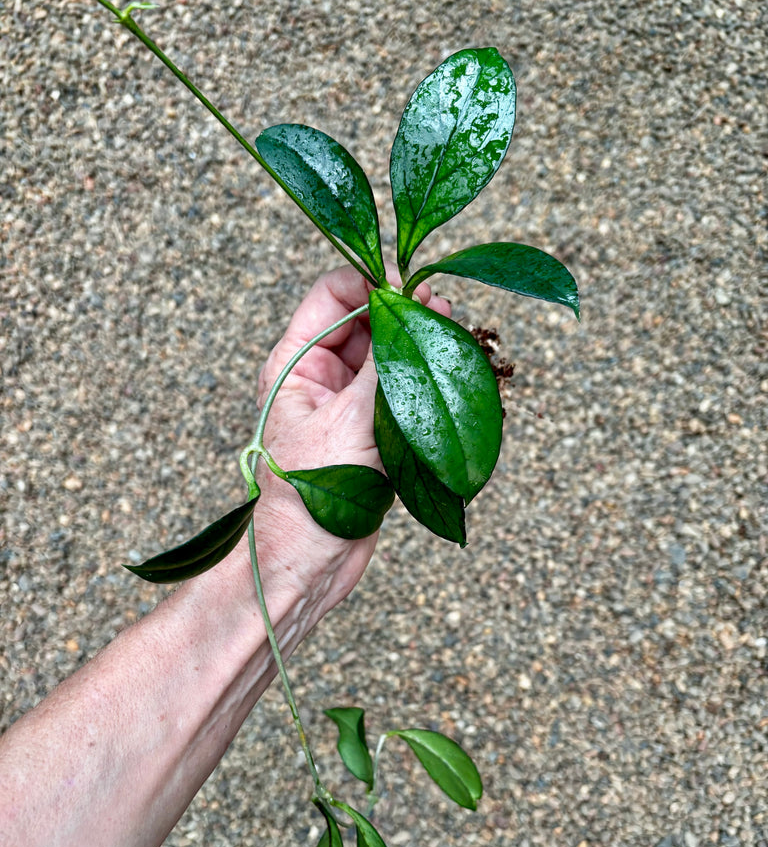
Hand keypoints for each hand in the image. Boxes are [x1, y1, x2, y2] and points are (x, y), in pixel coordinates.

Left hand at [247, 265, 450, 611]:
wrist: (308, 564)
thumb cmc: (309, 494)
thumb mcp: (348, 417)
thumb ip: (384, 363)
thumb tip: (416, 308)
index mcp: (295, 363)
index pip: (333, 296)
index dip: (370, 283)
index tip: (410, 286)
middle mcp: (321, 379)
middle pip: (370, 324)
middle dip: (406, 315)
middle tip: (445, 312)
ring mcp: (350, 408)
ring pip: (392, 360)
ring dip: (423, 350)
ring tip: (457, 340)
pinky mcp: (375, 436)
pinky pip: (405, 397)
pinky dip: (430, 386)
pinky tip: (457, 376)